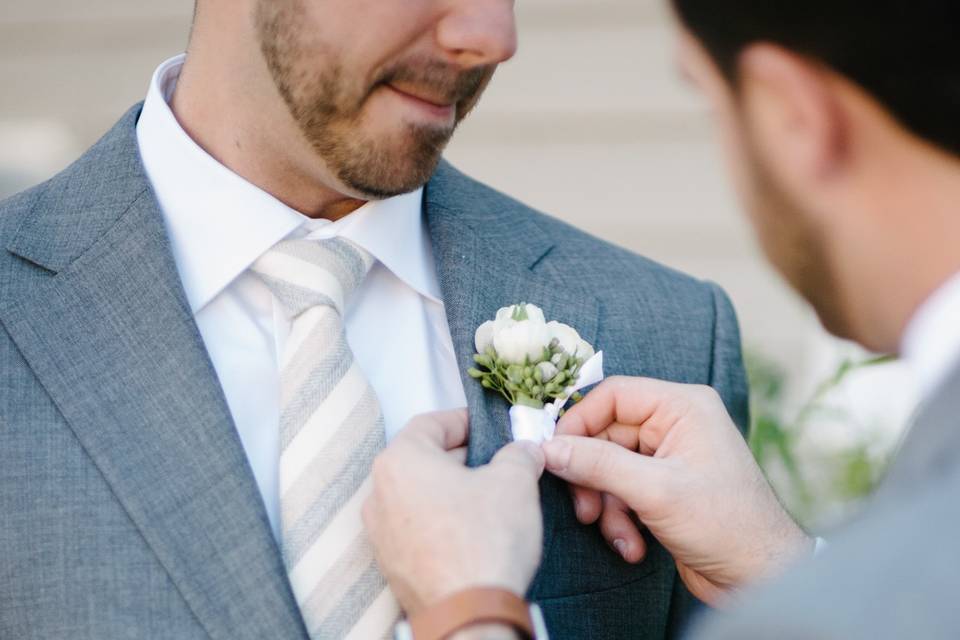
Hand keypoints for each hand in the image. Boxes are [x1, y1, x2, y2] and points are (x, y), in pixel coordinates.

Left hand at [363, 409, 545, 613]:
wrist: (470, 613)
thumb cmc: (483, 544)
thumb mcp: (515, 481)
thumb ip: (518, 454)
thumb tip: (523, 450)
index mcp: (400, 461)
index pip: (430, 423)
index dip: (463, 421)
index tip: (485, 426)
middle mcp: (380, 493)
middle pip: (422, 459)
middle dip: (461, 457)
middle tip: (496, 462)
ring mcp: (381, 532)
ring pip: (418, 495)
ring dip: (451, 491)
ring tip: (489, 498)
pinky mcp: (391, 563)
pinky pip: (416, 527)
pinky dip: (441, 521)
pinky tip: (473, 531)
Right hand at [543, 377, 813, 605]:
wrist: (761, 578)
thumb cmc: (726, 525)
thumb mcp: (654, 492)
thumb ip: (597, 465)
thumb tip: (548, 449)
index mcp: (683, 406)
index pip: (613, 396)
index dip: (579, 423)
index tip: (555, 455)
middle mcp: (676, 424)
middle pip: (606, 435)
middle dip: (593, 476)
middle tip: (584, 509)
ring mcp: (670, 457)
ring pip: (609, 467)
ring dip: (606, 505)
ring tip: (616, 534)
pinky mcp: (664, 487)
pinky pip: (622, 490)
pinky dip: (620, 519)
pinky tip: (632, 545)